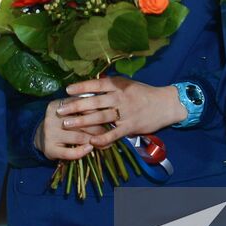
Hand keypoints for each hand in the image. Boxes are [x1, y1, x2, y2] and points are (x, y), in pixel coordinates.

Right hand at [33, 97, 106, 160]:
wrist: (40, 137)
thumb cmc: (61, 122)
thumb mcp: (68, 111)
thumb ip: (83, 108)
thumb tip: (106, 110)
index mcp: (57, 105)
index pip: (80, 106)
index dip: (96, 111)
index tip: (108, 115)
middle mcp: (52, 118)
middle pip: (80, 122)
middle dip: (98, 128)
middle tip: (110, 132)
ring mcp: (50, 134)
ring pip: (77, 137)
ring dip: (93, 140)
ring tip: (104, 142)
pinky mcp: (50, 149)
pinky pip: (69, 153)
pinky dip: (82, 152)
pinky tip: (90, 149)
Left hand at [59, 75, 187, 146]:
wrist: (166, 104)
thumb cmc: (144, 94)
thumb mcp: (127, 84)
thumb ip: (111, 86)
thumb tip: (90, 87)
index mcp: (119, 85)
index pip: (96, 85)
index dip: (81, 87)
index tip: (67, 90)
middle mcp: (120, 97)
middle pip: (94, 102)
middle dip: (75, 106)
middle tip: (60, 110)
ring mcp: (125, 112)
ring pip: (100, 117)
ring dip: (82, 121)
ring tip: (67, 124)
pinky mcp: (130, 126)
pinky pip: (113, 133)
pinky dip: (102, 138)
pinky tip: (90, 141)